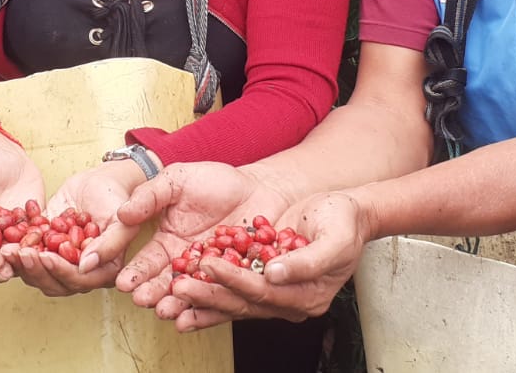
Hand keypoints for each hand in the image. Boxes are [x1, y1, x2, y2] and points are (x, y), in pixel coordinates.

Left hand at [6, 161, 143, 295]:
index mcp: (102, 271)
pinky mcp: (46, 247)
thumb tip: (86, 265)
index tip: (45, 256)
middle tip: (19, 253)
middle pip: (54, 282)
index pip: (78, 280)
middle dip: (34, 269)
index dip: (60, 270)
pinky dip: (15, 247)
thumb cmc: (117, 199)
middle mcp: (80, 272)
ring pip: (37, 272)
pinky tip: (3, 236)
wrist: (102, 180)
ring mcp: (61, 261)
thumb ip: (110, 244)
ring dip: (20, 263)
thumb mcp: (122, 220)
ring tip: (6, 248)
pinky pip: (28, 253)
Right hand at [108, 162, 291, 317]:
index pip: (148, 262)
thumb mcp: (178, 180)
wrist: (262, 187)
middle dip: (153, 293)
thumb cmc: (216, 182)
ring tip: (166, 311)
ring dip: (179, 303)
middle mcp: (187, 265)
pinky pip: (226, 293)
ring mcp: (213, 275)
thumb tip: (121, 213)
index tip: (123, 283)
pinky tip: (204, 311)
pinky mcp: (239, 281)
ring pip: (194, 293)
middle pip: (167, 283)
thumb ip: (150, 196)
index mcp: (167, 244)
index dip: (136, 272)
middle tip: (141, 301)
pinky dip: (215, 305)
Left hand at [171, 190, 369, 331]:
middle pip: (243, 302)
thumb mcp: (335, 239)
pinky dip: (207, 292)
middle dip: (209, 295)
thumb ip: (308, 261)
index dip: (236, 280)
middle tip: (179, 286)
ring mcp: (272, 294)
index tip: (210, 264)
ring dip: (202, 299)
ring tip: (172, 297)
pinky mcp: (260, 281)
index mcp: (307, 296)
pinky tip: (183, 293)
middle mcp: (287, 302)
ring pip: (232, 301)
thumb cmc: (342, 222)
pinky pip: (230, 291)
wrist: (343, 213)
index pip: (265, 292)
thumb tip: (275, 274)